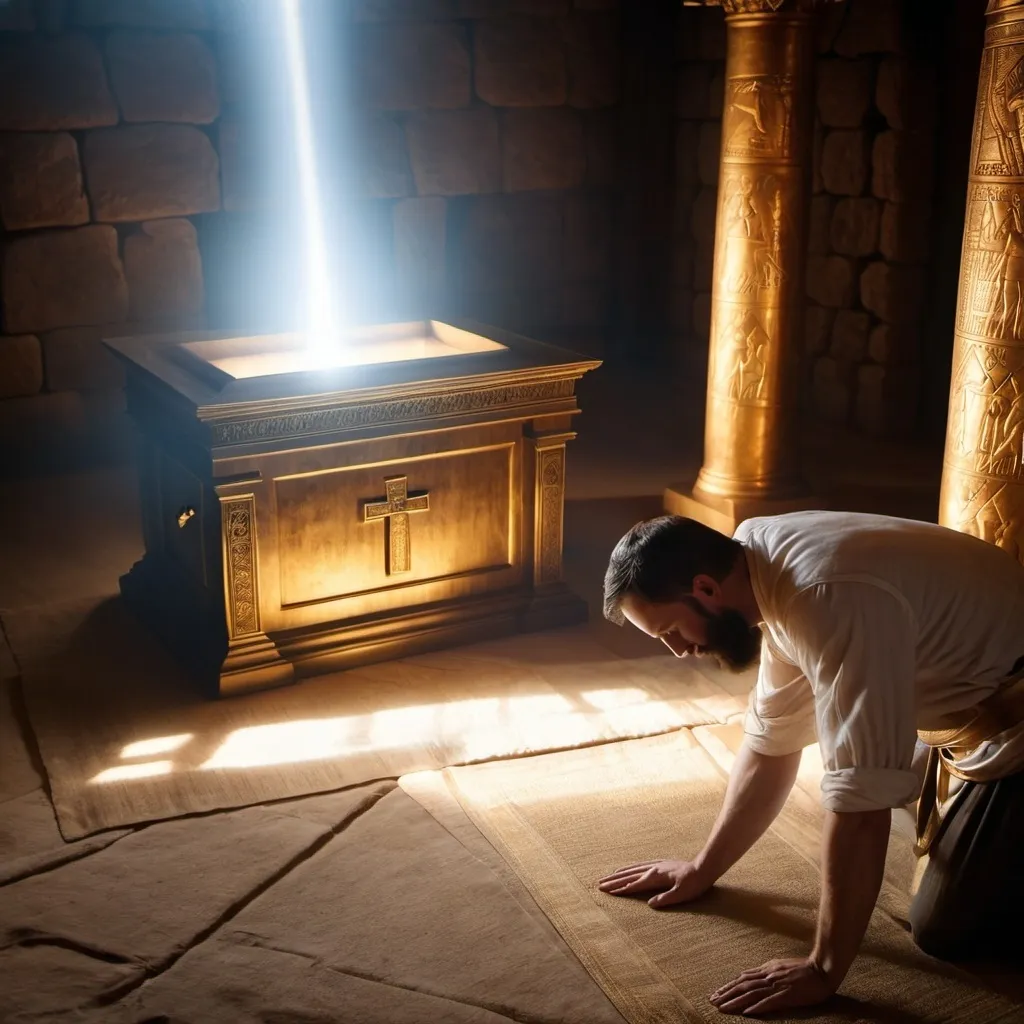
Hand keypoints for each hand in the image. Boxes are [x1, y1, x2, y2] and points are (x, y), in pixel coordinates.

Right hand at [597, 858, 712, 907]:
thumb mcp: (681, 894)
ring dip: (620, 874)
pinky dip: (631, 868)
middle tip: (600, 885)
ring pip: (633, 869)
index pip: (634, 884)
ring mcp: (656, 865)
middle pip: (629, 875)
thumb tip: (649, 904)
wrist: (704, 868)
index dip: (620, 889)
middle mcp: (653, 869)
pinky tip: (629, 869)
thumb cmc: (694, 883)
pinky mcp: (660, 864)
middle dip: (614, 881)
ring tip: (608, 877)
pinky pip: (640, 865)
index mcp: (655, 877)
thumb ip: (665, 899)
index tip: (608, 892)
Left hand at [709, 957, 836, 1015]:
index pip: (742, 978)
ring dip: (736, 1001)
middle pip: (743, 985)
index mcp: (767, 969)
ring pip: (752, 994)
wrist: (822, 969)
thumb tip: (749, 976)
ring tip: (723, 1008)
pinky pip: (770, 1002)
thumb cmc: (803, 970)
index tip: (716, 993)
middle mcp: (768, 976)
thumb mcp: (780, 966)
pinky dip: (758, 1007)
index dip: (728, 986)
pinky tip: (747, 1013)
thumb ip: (765, 972)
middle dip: (726, 994)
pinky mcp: (788, 994)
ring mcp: (777, 985)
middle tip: (712, 1001)